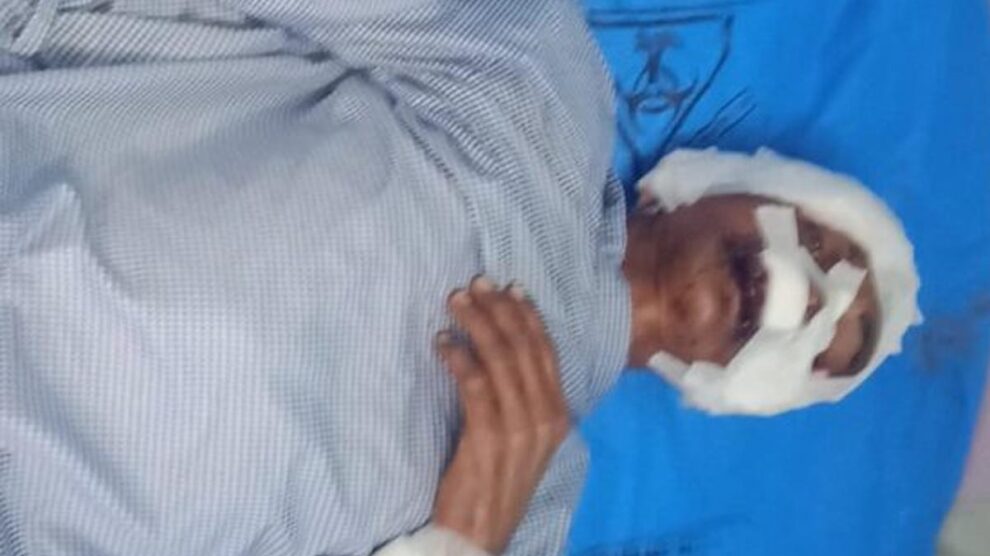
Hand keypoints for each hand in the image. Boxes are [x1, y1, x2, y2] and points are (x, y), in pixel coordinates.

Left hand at [432, 277, 570, 554]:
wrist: (479, 533)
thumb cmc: (495, 483)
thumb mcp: (521, 439)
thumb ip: (520, 399)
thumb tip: (500, 350)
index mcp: (558, 415)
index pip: (546, 351)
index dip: (526, 315)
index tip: (508, 288)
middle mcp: (546, 417)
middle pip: (524, 348)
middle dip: (499, 310)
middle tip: (474, 285)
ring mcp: (521, 428)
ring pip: (501, 359)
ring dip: (476, 324)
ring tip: (454, 302)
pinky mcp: (490, 437)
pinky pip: (475, 383)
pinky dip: (457, 357)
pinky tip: (441, 343)